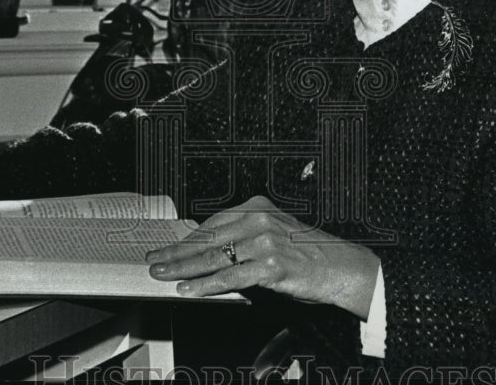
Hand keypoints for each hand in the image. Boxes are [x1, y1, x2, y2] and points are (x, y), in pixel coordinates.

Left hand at [145, 195, 380, 318]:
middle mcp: (258, 220)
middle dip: (176, 253)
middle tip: (155, 262)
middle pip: (207, 239)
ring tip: (164, 276)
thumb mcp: (273, 235)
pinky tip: (190, 289)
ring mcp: (264, 241)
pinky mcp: (270, 265)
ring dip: (183, 268)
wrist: (341, 267)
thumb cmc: (308, 254)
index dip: (186, 238)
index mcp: (257, 207)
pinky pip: (230, 277)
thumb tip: (208, 252)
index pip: (212, 224)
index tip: (168, 247)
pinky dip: (206, 285)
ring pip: (214, 258)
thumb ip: (243, 238)